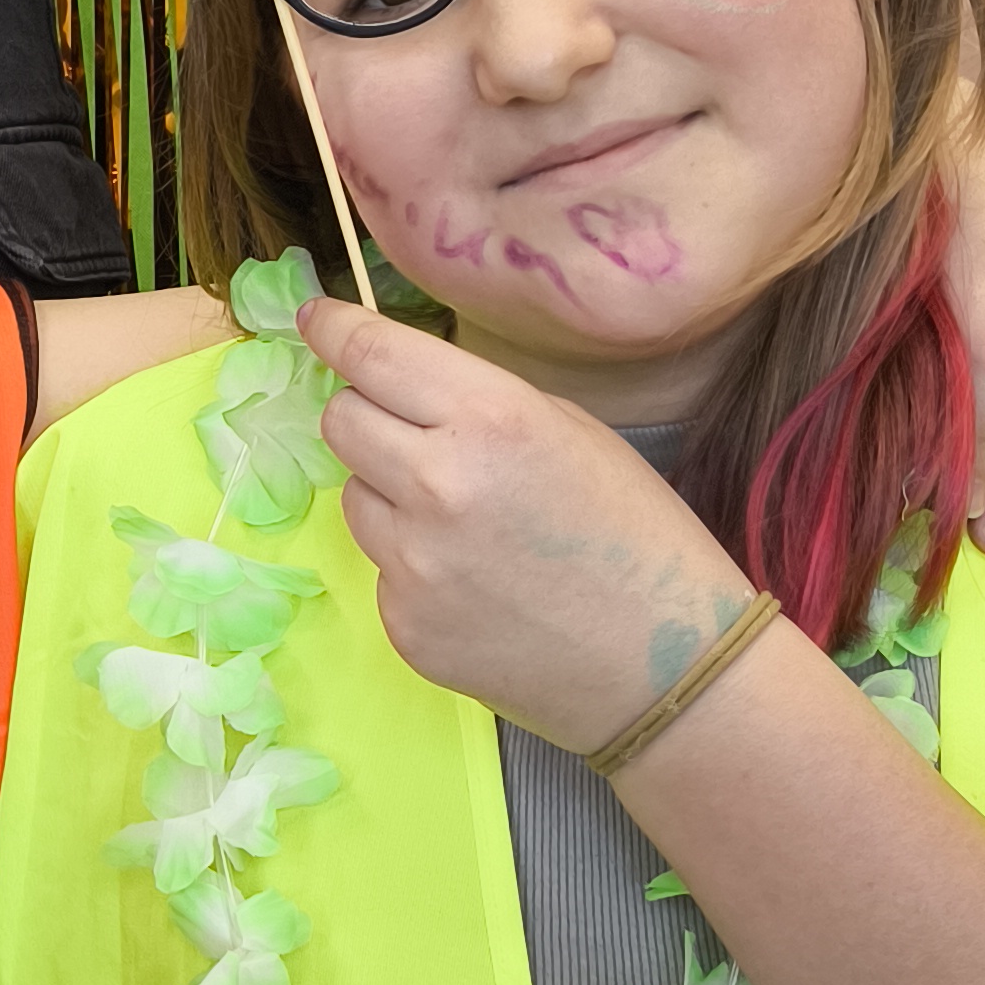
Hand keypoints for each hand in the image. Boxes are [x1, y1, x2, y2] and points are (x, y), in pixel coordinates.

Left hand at [299, 300, 762, 755]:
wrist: (670, 666)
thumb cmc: (638, 534)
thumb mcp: (570, 431)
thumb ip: (475, 403)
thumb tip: (401, 388)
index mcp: (488, 419)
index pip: (371, 355)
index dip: (333, 329)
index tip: (314, 318)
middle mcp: (435, 485)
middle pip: (340, 420)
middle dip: (365, 413)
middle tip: (413, 432)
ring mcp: (411, 563)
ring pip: (354, 496)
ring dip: (388, 493)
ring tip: (467, 523)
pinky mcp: (403, 626)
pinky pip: (382, 568)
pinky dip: (413, 565)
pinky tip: (477, 584)